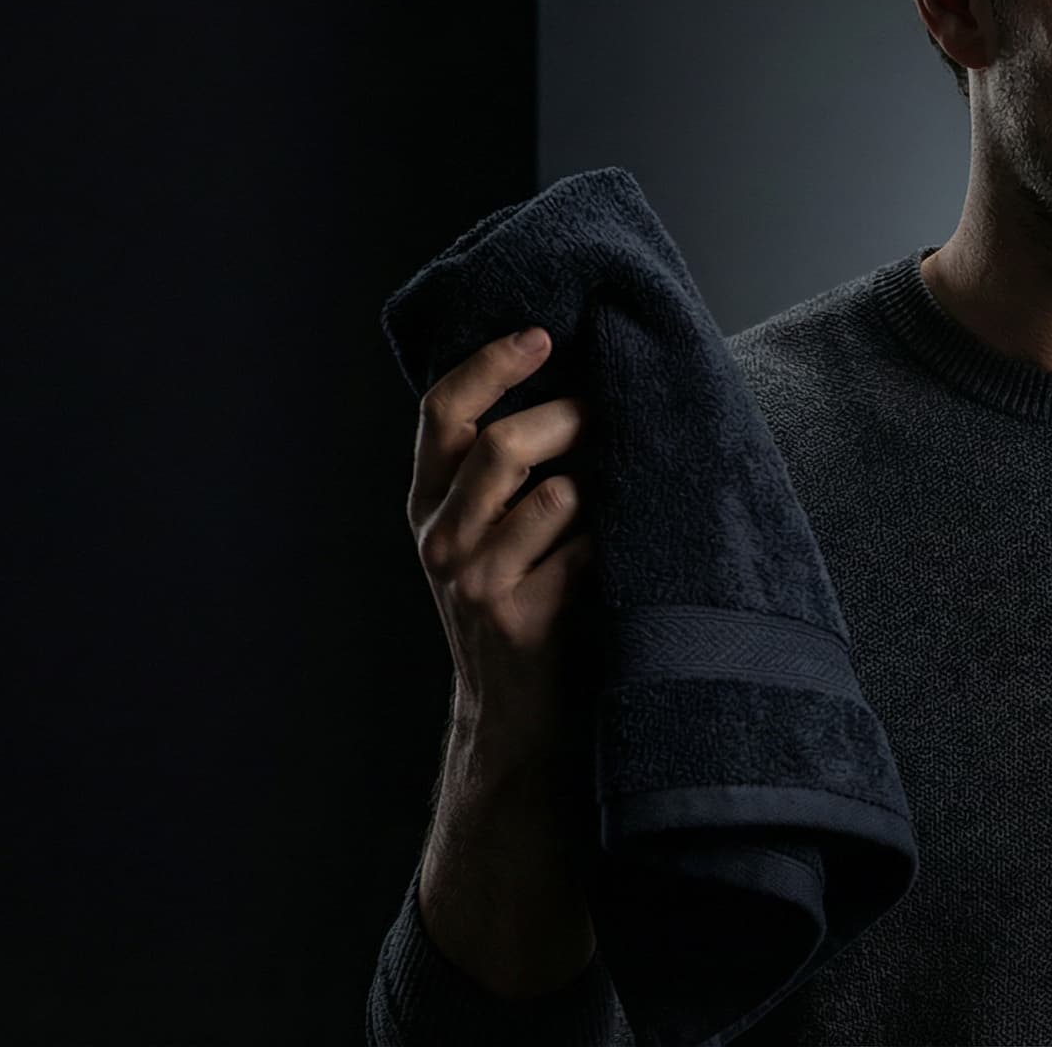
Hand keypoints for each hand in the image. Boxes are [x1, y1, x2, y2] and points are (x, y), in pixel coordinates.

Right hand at [407, 325, 598, 769]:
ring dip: (601, 480)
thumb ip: (499, 470)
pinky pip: (588, 547)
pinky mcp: (523, 618)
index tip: (541, 335)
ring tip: (621, 486)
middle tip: (613, 411)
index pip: (442, 413)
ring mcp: (477, 582)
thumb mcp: (485, 534)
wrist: (516, 716)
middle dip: (570, 417)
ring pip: (554, 493)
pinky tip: (624, 546)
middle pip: (504, 445)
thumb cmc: (519, 602)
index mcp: (427, 504)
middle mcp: (440, 539)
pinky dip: (615, 536)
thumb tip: (568, 378)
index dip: (490, 365)